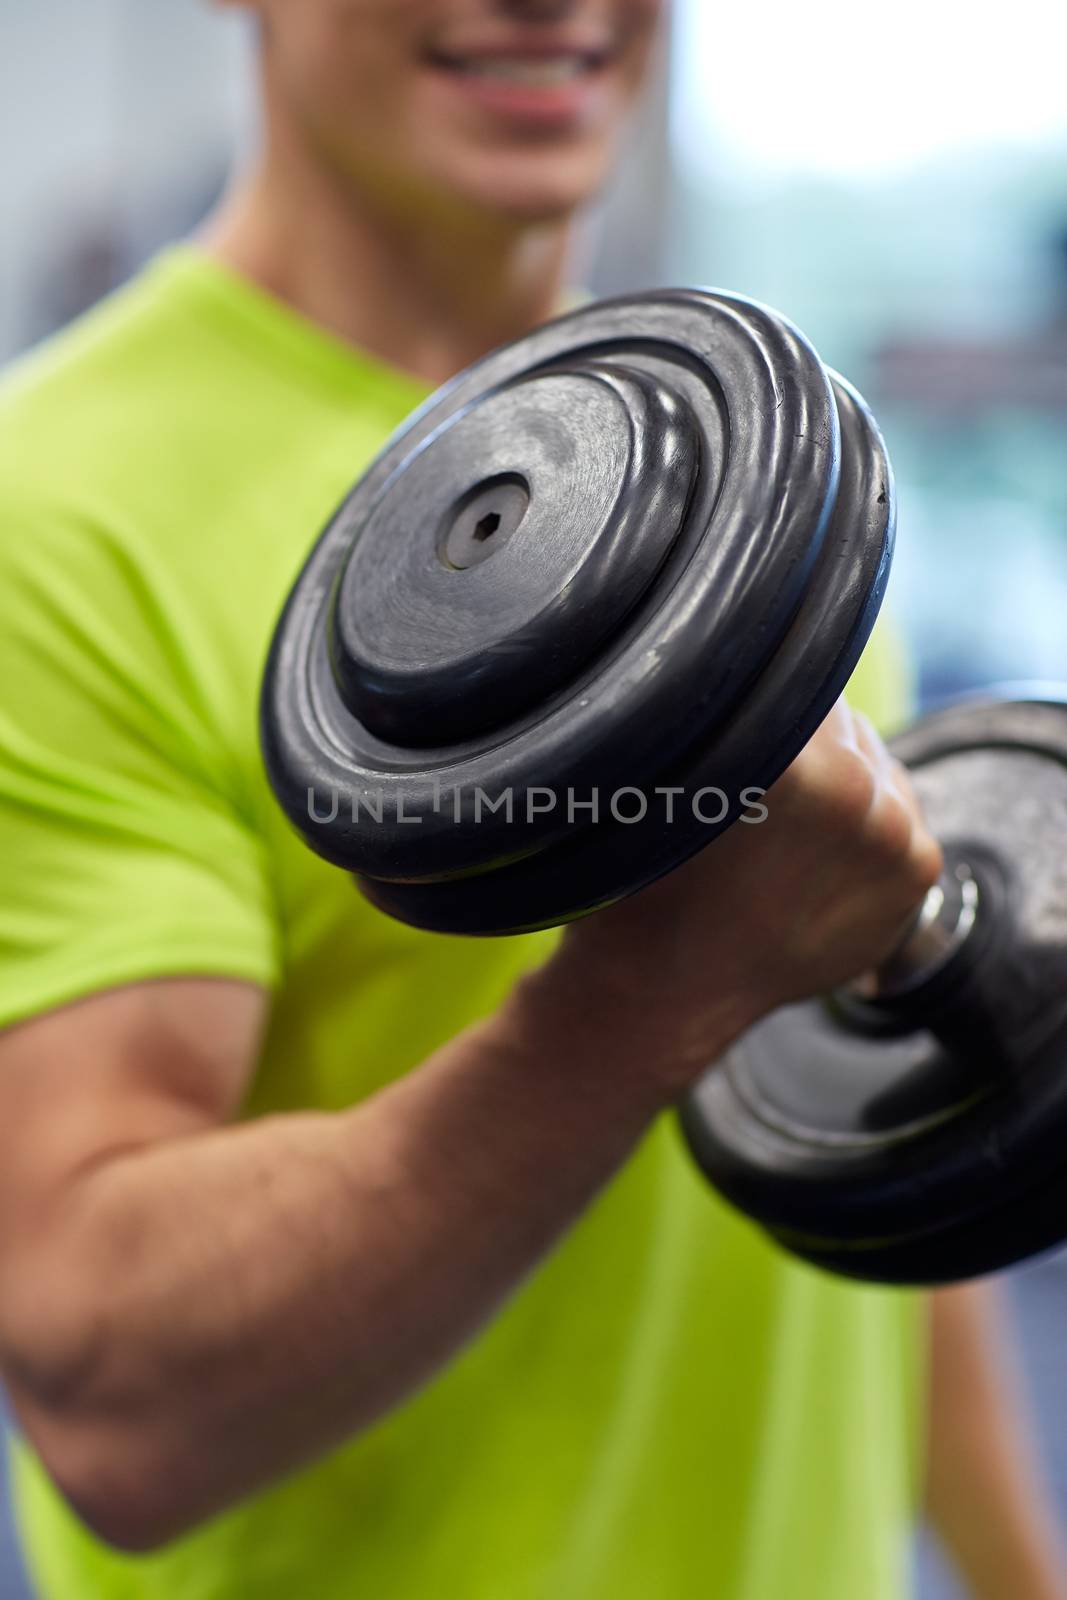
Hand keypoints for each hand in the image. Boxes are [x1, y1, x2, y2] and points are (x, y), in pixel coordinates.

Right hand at [544, 699, 942, 1094]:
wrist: (668, 987)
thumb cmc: (648, 881)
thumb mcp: (665, 775)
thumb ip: (723, 714)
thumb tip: (756, 652)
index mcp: (788, 760)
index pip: (793, 673)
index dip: (760, 686)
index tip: (737, 708)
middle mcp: (854, 791)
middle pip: (838, 717)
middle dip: (802, 735)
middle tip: (757, 780)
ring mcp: (893, 834)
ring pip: (873, 760)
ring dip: (840, 777)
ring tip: (784, 824)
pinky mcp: (917, 869)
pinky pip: (898, 807)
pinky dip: (866, 821)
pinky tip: (815, 850)